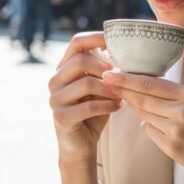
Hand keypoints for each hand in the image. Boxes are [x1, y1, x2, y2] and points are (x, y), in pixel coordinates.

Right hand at [48, 31, 121, 167]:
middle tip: (121, 76)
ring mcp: (55, 99)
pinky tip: (117, 108)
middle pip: (80, 60)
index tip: (115, 43)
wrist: (81, 146)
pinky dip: (107, 106)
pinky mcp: (61, 117)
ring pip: (86, 83)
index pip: (76, 43)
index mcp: (63, 69)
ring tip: (122, 95)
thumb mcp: (100, 88)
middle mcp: (55, 81)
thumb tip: (129, 52)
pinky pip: (88, 106)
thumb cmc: (94, 113)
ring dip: (109, 89)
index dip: (96, 38)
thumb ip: (106, 71)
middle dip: (105, 67)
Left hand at [102, 70, 183, 183]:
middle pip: (142, 98)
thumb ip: (176, 96)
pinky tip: (161, 129)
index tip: (110, 73)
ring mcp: (176, 130)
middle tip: (104, 83)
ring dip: (138, 110)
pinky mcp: (171, 146)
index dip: (127, 78)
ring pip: (144, 115)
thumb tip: (146, 88)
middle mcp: (183, 111)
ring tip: (135, 104)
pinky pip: (150, 132)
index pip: (151, 83)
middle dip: (122, 90)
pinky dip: (150, 128)